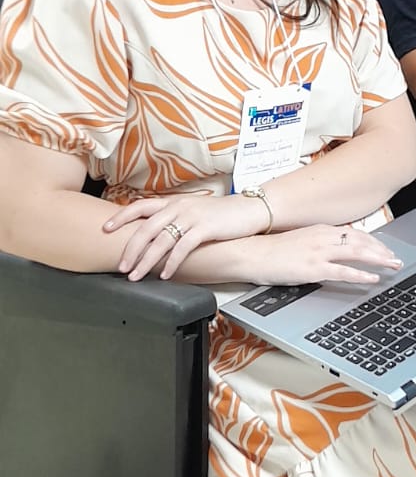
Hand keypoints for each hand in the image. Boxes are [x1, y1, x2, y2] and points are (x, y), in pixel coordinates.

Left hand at [106, 191, 270, 280]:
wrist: (249, 209)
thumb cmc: (222, 213)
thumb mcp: (194, 210)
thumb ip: (175, 217)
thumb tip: (157, 232)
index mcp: (173, 202)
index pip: (140, 206)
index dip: (121, 217)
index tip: (105, 228)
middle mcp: (178, 207)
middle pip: (146, 228)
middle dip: (130, 249)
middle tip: (121, 266)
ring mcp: (191, 217)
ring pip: (161, 240)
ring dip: (146, 261)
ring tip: (137, 275)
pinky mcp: (204, 228)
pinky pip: (182, 248)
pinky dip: (172, 263)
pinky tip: (167, 275)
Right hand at [243, 225, 403, 286]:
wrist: (251, 253)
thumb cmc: (271, 250)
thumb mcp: (299, 240)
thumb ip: (318, 243)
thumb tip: (333, 252)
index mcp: (320, 229)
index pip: (354, 233)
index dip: (372, 241)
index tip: (384, 248)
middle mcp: (323, 237)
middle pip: (361, 241)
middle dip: (382, 250)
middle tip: (396, 258)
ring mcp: (319, 252)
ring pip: (357, 253)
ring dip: (378, 259)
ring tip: (392, 266)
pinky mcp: (313, 268)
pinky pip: (343, 271)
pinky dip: (360, 275)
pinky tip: (372, 279)